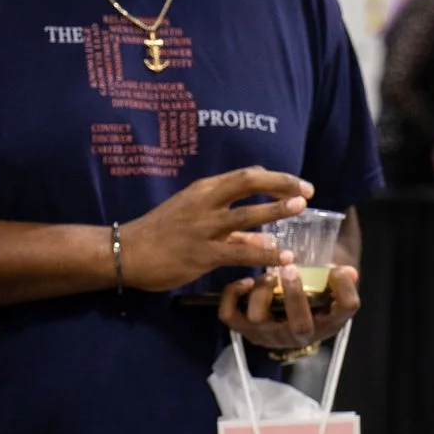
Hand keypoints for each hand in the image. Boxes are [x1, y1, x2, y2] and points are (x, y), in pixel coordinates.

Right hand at [117, 166, 310, 292]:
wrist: (126, 252)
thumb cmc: (160, 235)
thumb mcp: (194, 222)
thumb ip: (231, 231)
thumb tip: (265, 237)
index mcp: (204, 190)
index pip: (245, 175)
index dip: (274, 178)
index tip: (297, 185)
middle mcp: (205, 202)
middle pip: (248, 182)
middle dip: (281, 183)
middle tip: (307, 190)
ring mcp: (203, 227)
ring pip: (246, 214)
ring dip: (276, 209)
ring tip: (301, 208)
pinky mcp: (201, 253)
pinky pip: (239, 253)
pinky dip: (264, 254)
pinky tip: (283, 258)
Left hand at [218, 260, 360, 354]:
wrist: (293, 314)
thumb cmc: (315, 294)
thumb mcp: (330, 284)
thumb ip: (338, 277)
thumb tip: (348, 272)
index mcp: (330, 320)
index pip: (346, 309)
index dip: (344, 288)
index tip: (336, 268)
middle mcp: (302, 334)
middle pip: (300, 325)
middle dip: (294, 295)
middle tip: (290, 268)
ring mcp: (271, 334)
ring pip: (259, 320)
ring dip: (261, 292)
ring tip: (267, 274)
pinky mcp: (246, 329)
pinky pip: (229, 316)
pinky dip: (232, 296)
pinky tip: (244, 281)